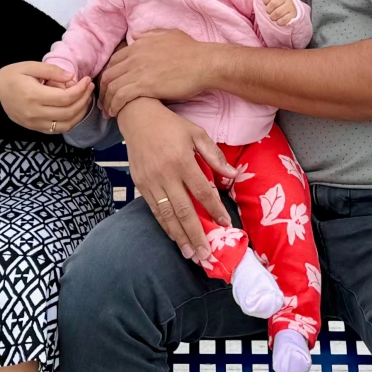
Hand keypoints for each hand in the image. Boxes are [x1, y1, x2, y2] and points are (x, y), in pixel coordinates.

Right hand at [0, 61, 93, 133]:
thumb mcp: (28, 66)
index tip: (86, 80)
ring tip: (86, 98)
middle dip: (84, 99)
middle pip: (69, 112)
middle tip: (90, 87)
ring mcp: (35, 124)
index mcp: (34, 96)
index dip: (80, 89)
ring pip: (66, 125)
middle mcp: (35, 113)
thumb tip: (71, 77)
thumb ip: (51, 70)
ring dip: (81, 113)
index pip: (65, 98)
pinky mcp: (35, 128)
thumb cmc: (11, 76)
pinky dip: (71, 121)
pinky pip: (58, 130)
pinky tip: (75, 109)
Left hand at [101, 29, 216, 115]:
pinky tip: (115, 113)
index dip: (108, 75)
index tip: (109, 86)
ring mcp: (138, 71)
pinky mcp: (144, 86)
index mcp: (138, 45)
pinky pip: (121, 97)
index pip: (114, 61)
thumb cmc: (190, 50)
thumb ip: (149, 35)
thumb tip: (136, 36)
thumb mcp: (168, 34)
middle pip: (109, 75)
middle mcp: (134, 57)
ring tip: (108, 111)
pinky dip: (114, 106)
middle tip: (104, 101)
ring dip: (107, 101)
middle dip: (103, 90)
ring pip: (112, 87)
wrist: (203, 63)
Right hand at [117, 99, 234, 263]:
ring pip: (167, 215)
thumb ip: (214, 155)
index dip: (214, 209)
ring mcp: (151, 181)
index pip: (202, 191)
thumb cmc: (170, 125)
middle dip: (196, 234)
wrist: (137, 117)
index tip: (225, 224)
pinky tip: (174, 237)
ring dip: (179, 236)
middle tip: (206, 255)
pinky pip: (154, 210)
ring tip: (191, 253)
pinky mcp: (140, 185)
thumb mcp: (196, 133)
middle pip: (183, 210)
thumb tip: (233, 174)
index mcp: (182, 160)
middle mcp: (166, 174)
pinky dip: (164, 226)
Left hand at [257, 0, 295, 25]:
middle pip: (273, 3)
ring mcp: (290, 6)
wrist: (290, 9)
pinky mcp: (293, 14)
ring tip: (273, 17)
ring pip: (278, 12)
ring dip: (273, 17)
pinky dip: (279, 22)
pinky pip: (284, 19)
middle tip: (269, 12)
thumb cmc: (277, 2)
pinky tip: (278, 21)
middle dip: (268, 10)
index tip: (265, 3)